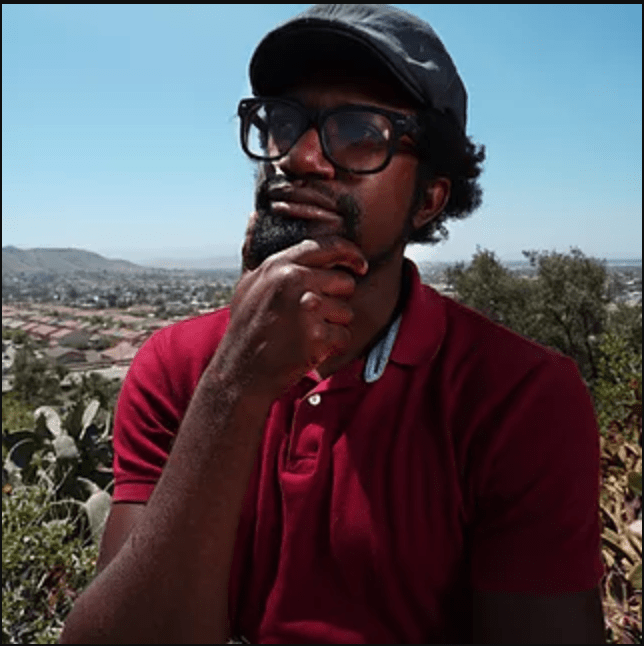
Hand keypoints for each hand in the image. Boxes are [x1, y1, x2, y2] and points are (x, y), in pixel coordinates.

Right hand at [211, 234, 367, 398]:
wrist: (240, 372)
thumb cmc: (246, 327)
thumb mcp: (247, 284)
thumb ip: (257, 252)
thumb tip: (254, 217)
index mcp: (279, 265)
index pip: (327, 247)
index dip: (350, 253)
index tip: (360, 265)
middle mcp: (293, 281)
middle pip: (344, 282)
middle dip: (336, 300)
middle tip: (313, 316)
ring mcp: (305, 308)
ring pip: (346, 311)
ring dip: (333, 325)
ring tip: (306, 333)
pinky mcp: (315, 336)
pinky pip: (343, 336)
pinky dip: (332, 346)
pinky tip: (310, 349)